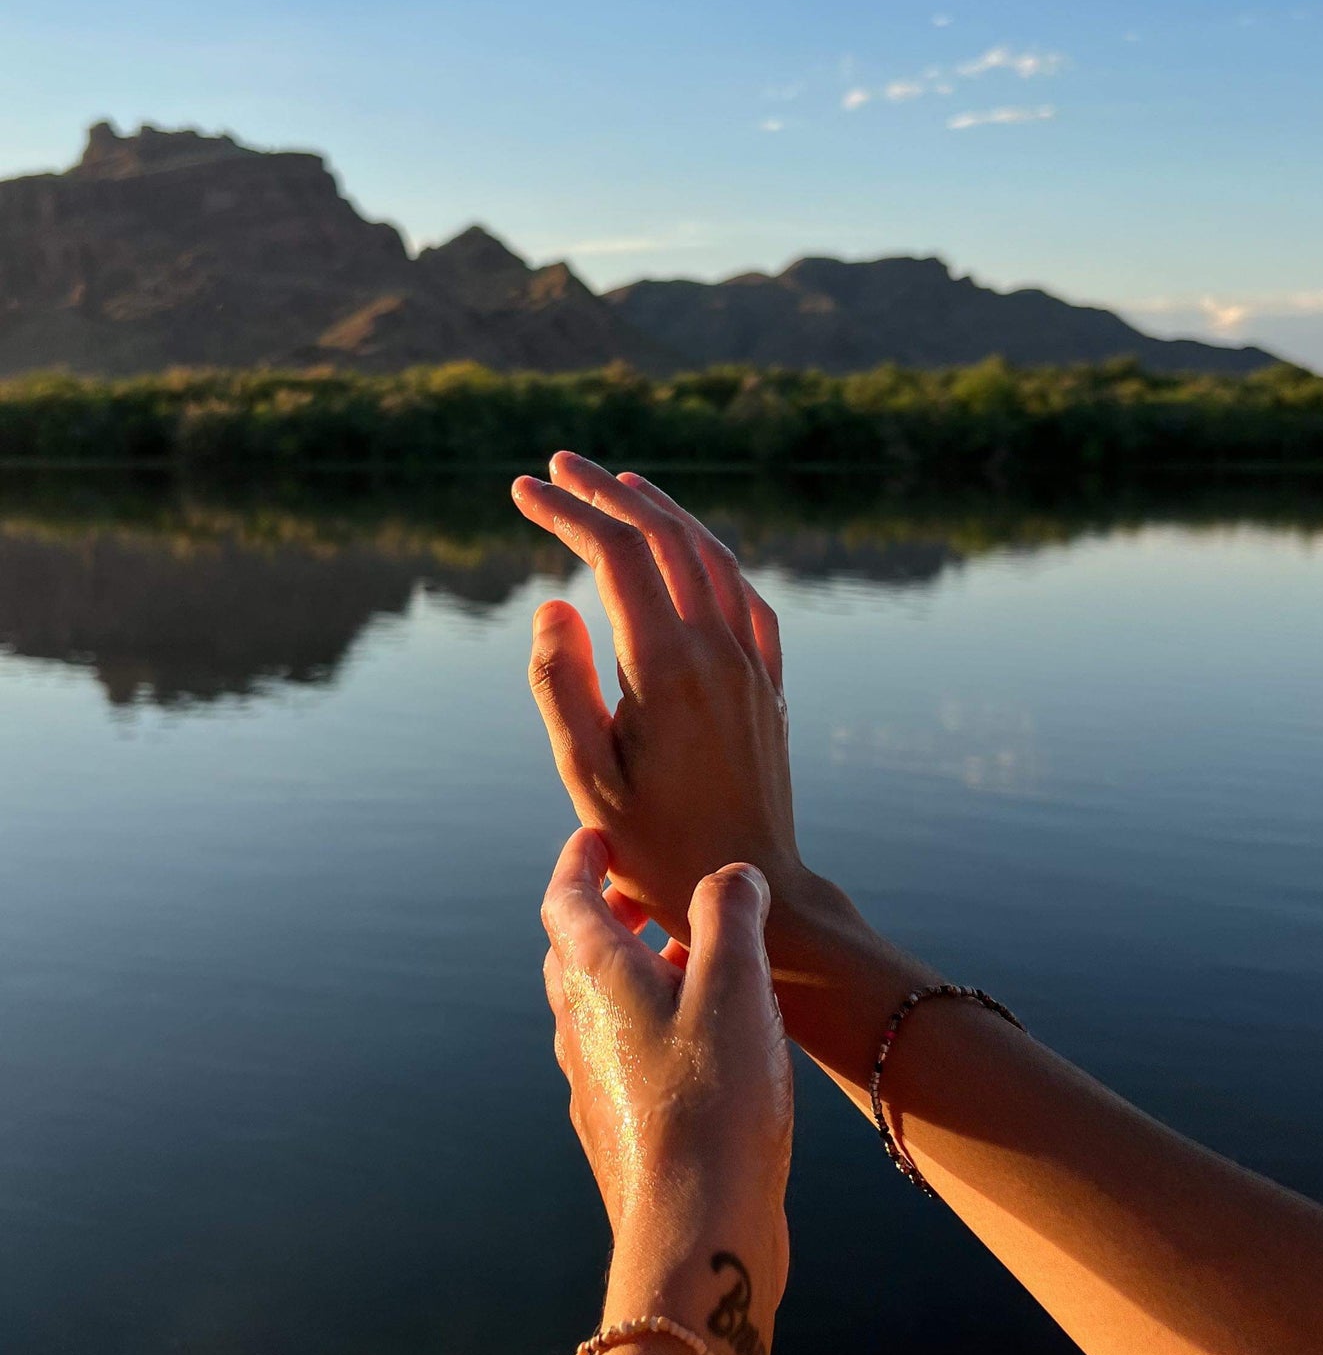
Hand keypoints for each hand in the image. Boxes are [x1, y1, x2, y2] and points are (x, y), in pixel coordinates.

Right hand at [514, 455, 806, 948]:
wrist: (748, 888)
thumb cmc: (653, 847)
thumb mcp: (585, 777)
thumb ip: (561, 685)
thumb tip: (553, 602)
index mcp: (665, 667)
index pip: (614, 554)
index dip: (567, 511)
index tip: (521, 491)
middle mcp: (718, 651)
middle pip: (665, 536)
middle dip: (608, 491)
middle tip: (557, 466)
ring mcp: (753, 665)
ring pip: (712, 556)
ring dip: (664, 511)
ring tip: (620, 485)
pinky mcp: (771, 686)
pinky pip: (746, 596)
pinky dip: (711, 556)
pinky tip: (691, 552)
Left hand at [541, 828, 792, 1327]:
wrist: (696, 1228)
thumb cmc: (714, 1101)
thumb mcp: (735, 985)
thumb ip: (730, 915)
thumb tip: (729, 876)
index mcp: (596, 979)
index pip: (566, 899)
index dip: (581, 862)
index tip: (599, 840)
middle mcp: (580, 1029)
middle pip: (575, 956)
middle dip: (610, 918)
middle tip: (650, 899)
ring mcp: (594, 1085)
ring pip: (601, 1011)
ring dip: (638, 977)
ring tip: (695, 968)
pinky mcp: (621, 1130)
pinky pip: (624, 1059)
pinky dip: (653, 1029)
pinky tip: (704, 1048)